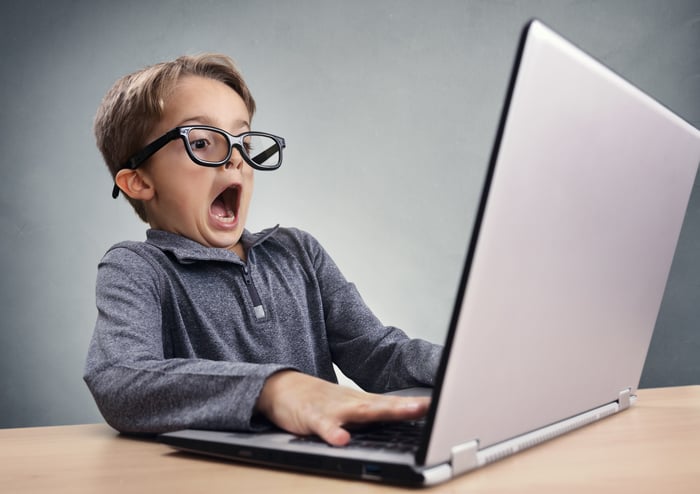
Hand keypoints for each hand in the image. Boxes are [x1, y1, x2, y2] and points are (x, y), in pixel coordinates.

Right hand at [256, 370, 429, 445]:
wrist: (281, 387)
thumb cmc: (318, 401)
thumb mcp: (349, 407)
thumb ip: (373, 415)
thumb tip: (403, 419)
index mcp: (362, 402)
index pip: (394, 404)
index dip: (417, 406)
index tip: (443, 406)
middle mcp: (351, 402)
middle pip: (383, 405)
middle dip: (407, 407)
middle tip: (430, 406)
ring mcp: (332, 408)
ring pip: (359, 411)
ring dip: (381, 412)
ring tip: (404, 413)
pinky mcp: (312, 417)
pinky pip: (324, 426)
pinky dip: (333, 433)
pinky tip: (342, 440)